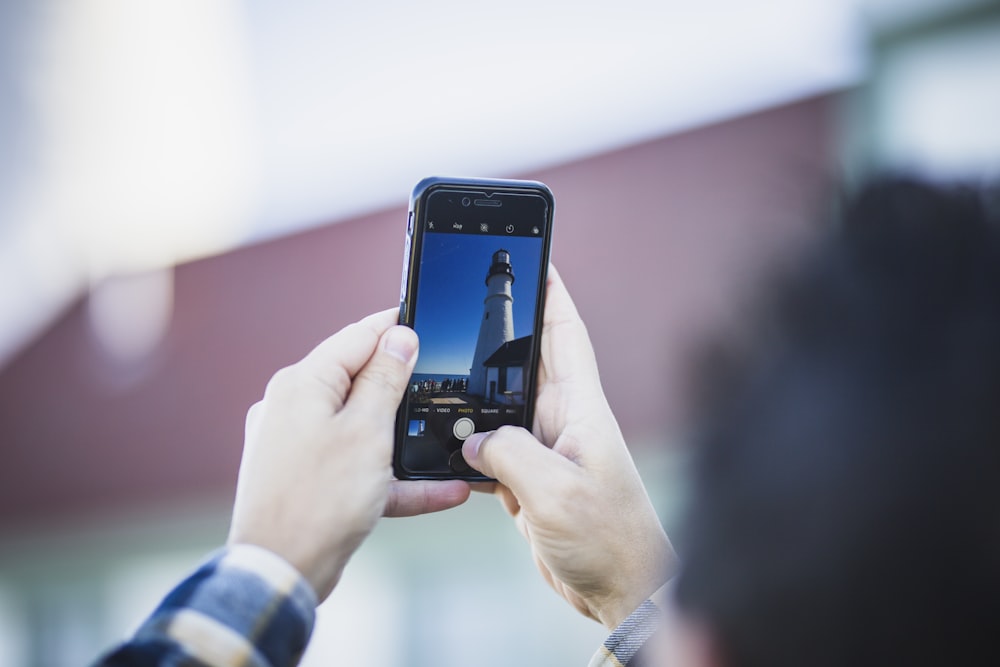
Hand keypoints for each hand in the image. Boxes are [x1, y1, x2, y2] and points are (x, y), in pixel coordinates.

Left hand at [228, 308, 469, 600]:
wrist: (280, 572)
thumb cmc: (317, 501)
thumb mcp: (367, 432)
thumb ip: (385, 379)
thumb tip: (398, 337)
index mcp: (302, 384)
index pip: (357, 337)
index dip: (395, 328)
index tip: (426, 321)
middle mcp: (292, 407)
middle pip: (358, 380)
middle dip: (402, 384)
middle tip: (442, 382)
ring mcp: (297, 444)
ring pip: (362, 426)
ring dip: (404, 436)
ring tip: (445, 439)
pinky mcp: (306, 477)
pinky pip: (357, 465)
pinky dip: (393, 475)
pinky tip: (439, 489)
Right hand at [462, 266, 675, 628]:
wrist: (621, 590)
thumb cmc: (609, 538)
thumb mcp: (555, 491)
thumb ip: (509, 454)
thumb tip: (474, 441)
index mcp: (580, 409)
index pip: (565, 334)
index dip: (551, 293)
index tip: (535, 259)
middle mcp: (563, 422)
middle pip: (525, 362)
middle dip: (498, 334)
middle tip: (465, 303)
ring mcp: (546, 451)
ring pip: (502, 407)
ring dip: (477, 395)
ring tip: (442, 375)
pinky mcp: (531, 481)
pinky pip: (493, 450)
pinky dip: (470, 446)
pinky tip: (450, 446)